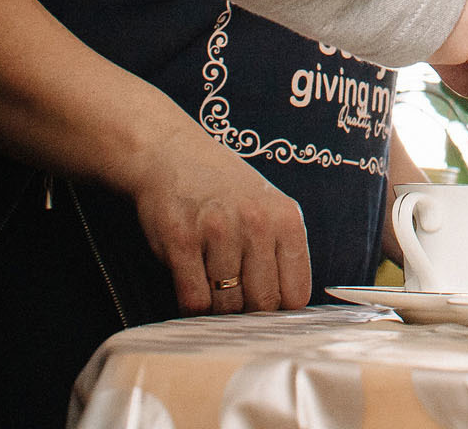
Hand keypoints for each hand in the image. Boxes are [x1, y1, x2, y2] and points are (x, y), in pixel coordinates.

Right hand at [124, 121, 310, 314]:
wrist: (172, 154)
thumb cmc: (223, 189)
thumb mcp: (268, 208)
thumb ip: (281, 252)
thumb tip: (285, 309)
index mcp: (286, 219)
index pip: (295, 294)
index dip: (279, 310)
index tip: (265, 311)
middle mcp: (256, 224)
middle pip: (262, 304)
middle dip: (248, 313)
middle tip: (234, 301)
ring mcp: (219, 232)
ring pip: (227, 306)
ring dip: (218, 308)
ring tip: (212, 287)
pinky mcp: (182, 241)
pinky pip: (194, 300)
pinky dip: (192, 306)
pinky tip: (192, 287)